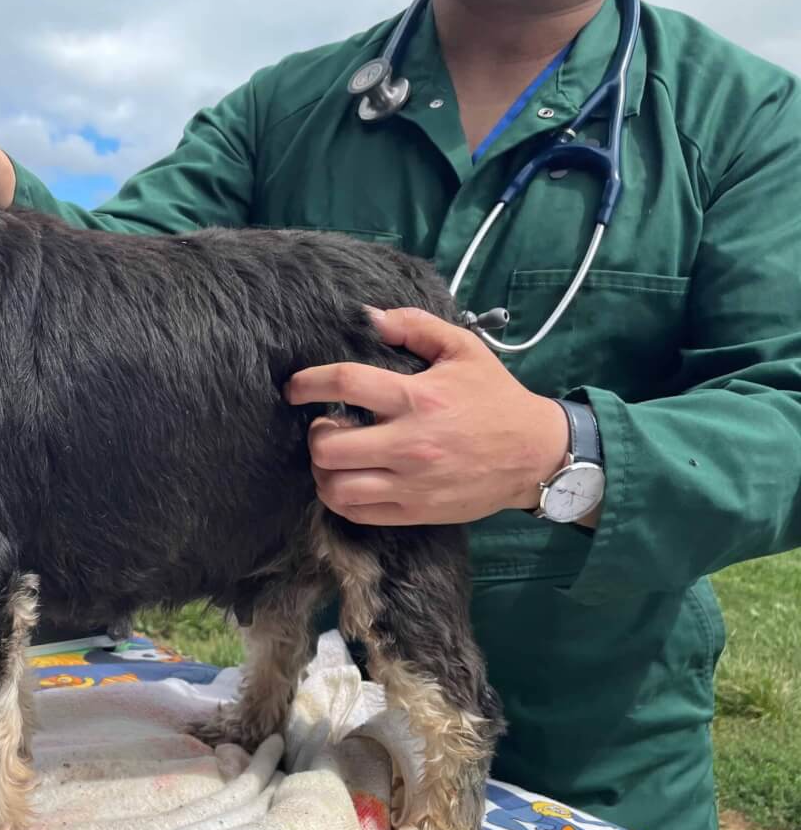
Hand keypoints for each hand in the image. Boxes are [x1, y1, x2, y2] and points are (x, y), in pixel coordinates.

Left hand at [285, 307, 572, 525]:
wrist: (535, 455)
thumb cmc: (494, 398)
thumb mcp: (463, 350)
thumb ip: (416, 326)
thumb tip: (370, 317)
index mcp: (418, 398)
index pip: (346, 383)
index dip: (308, 383)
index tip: (295, 388)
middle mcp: (410, 443)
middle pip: (328, 446)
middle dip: (316, 433)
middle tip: (326, 426)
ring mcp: (410, 483)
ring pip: (335, 486)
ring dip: (323, 471)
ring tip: (336, 457)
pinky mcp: (414, 511)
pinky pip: (356, 512)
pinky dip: (340, 497)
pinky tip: (349, 480)